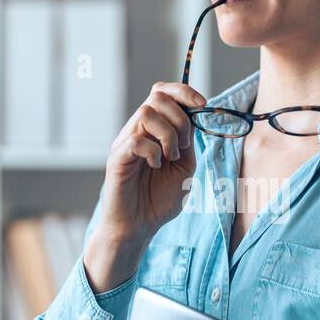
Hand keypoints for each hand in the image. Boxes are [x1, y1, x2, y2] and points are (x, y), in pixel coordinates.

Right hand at [98, 82, 207, 246]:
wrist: (139, 227)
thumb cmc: (159, 200)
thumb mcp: (184, 166)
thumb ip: (188, 141)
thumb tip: (194, 115)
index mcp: (153, 130)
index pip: (163, 93)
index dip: (184, 92)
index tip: (203, 104)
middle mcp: (137, 131)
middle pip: (156, 97)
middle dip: (179, 118)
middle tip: (182, 146)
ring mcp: (125, 143)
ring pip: (146, 114)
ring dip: (168, 135)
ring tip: (170, 158)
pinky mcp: (117, 159)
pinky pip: (136, 140)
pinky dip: (153, 151)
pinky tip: (156, 166)